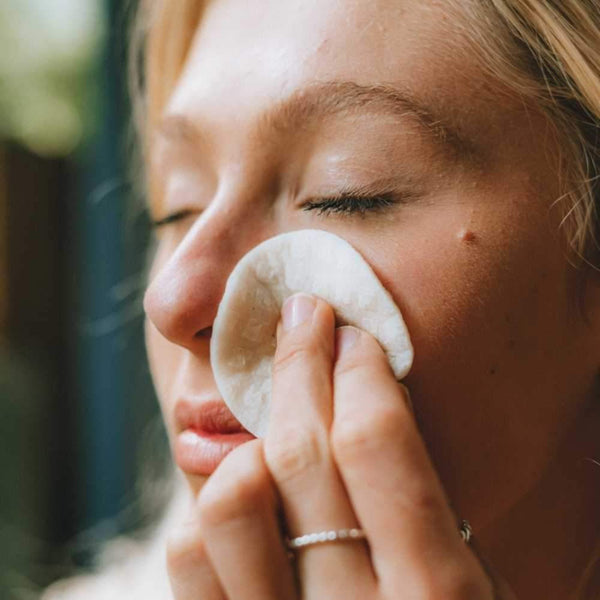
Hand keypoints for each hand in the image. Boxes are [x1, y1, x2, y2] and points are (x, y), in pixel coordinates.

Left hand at [166, 294, 514, 598]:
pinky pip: (191, 553)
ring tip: (278, 416)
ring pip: (230, 496)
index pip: (378, 444)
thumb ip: (420, 512)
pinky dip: (212, 498)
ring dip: (254, 438)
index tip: (351, 332)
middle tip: (303, 316)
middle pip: (301, 450)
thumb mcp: (468, 588)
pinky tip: (246, 482)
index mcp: (441, 599)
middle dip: (300, 361)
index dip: (359, 369)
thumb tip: (363, 399)